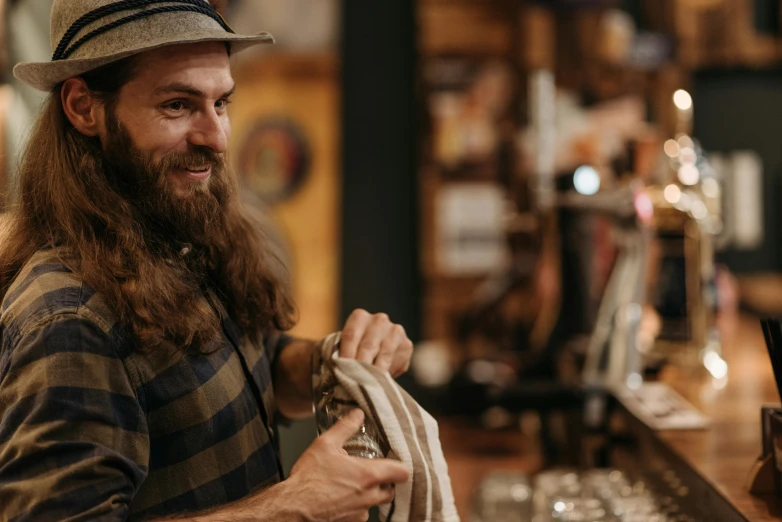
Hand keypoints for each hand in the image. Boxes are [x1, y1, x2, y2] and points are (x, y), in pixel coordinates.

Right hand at [287, 410, 409, 520]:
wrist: (292, 508)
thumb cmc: (308, 479)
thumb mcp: (325, 444)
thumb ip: (345, 427)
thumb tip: (357, 415)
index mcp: (368, 475)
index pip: (402, 472)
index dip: (400, 466)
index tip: (393, 462)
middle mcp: (369, 497)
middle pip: (390, 490)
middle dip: (384, 482)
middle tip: (369, 472)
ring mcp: (360, 513)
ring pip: (374, 503)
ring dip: (368, 494)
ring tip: (349, 484)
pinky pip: (360, 514)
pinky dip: (355, 506)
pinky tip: (339, 497)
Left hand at [339, 309, 413, 376]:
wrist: (372, 353)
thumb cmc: (350, 352)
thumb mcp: (340, 349)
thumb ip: (335, 355)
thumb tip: (332, 370)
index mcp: (360, 317)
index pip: (350, 336)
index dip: (346, 355)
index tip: (342, 372)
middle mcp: (379, 320)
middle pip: (368, 346)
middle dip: (360, 366)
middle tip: (354, 382)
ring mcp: (395, 331)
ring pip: (384, 355)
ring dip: (375, 372)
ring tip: (367, 386)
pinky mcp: (407, 345)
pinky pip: (396, 362)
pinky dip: (388, 374)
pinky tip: (380, 382)